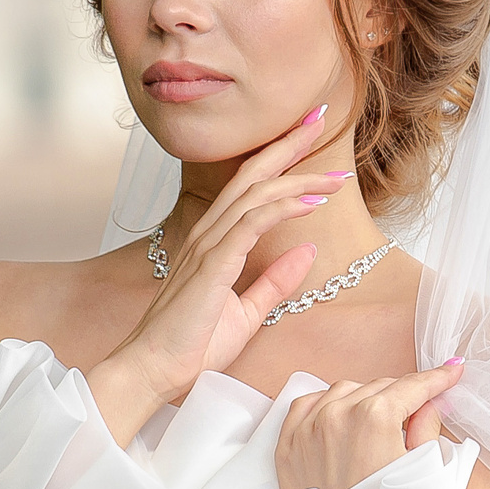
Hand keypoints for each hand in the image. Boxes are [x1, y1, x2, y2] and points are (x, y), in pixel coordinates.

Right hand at [87, 107, 350, 442]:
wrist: (152, 372)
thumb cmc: (190, 347)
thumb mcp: (246, 313)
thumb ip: (275, 282)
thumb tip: (307, 252)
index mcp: (215, 242)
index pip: (251, 186)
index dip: (282, 156)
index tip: (310, 131)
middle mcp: (209, 235)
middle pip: (253, 175)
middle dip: (289, 144)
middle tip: (322, 115)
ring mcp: (207, 247)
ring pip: (256, 194)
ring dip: (300, 177)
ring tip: (337, 173)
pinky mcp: (211, 265)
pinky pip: (251, 224)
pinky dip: (284, 207)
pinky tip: (313, 200)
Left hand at [275, 359, 464, 488]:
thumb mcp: (424, 471)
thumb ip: (429, 426)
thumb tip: (431, 402)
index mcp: (375, 417)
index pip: (413, 386)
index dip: (438, 379)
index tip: (452, 372)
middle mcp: (336, 414)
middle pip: (380, 386)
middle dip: (402, 396)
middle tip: (419, 411)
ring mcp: (308, 428)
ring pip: (344, 390)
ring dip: (366, 399)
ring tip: (381, 423)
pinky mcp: (288, 445)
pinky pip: (308, 405)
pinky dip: (328, 406)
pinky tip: (342, 418)